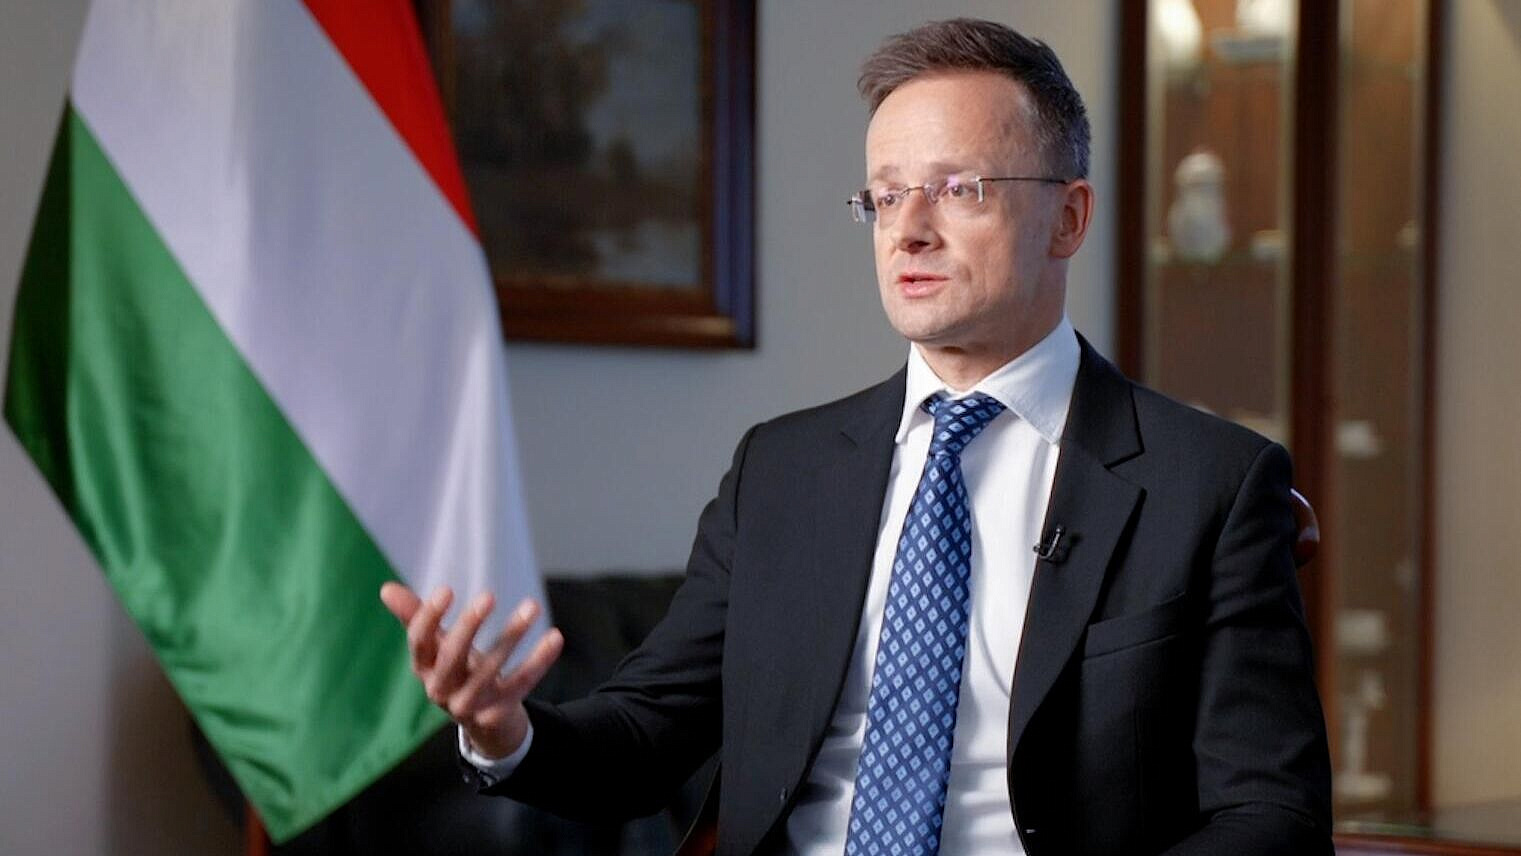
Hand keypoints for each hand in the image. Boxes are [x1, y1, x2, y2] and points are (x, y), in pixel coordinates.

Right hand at [379, 582, 563, 759]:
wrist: (485, 720)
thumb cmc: (458, 670)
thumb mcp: (438, 646)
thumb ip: (416, 618)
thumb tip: (385, 589)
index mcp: (424, 668)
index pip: (418, 643)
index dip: (429, 617)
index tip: (446, 589)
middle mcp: (441, 690)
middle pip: (451, 659)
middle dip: (469, 627)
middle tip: (489, 595)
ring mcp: (469, 706)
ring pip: (489, 672)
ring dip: (511, 637)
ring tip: (532, 605)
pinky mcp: (498, 714)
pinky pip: (520, 685)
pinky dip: (538, 661)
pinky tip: (554, 636)